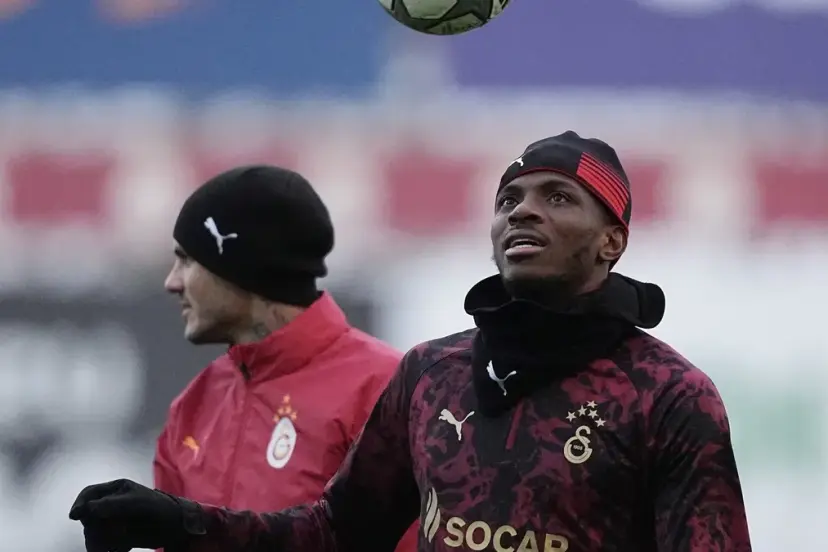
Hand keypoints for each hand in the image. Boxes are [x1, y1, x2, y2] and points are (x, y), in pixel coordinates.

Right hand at [69, 479, 204, 550]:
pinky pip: (105, 544)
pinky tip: (122, 548)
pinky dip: (110, 548)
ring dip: (99, 542)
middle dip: (93, 528)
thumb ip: (108, 504)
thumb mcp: (132, 502)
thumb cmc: (156, 507)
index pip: (89, 494)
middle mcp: (112, 504)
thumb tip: (83, 510)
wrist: (175, 525)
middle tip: (101, 536)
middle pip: (89, 517)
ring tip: (115, 545)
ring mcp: (115, 520)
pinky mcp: (119, 536)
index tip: (75, 516)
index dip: (80, 504)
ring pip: (95, 533)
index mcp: (115, 489)